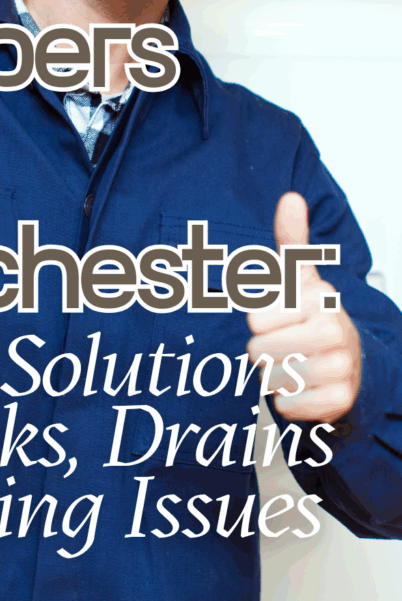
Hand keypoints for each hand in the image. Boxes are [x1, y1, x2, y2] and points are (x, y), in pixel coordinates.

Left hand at [246, 192, 361, 422]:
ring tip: (294, 362)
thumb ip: (291, 240)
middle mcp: (333, 331)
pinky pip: (289, 405)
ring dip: (275, 375)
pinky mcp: (339, 400)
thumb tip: (291, 198)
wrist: (349, 357)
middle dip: (263, 351)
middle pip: (258, 351)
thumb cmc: (312, 314)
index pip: (254, 318)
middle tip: (284, 343)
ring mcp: (339, 367)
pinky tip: (304, 386)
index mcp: (319, 298)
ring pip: (272, 379)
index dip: (259, 321)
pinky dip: (289, 400)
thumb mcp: (300, 275)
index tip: (279, 317)